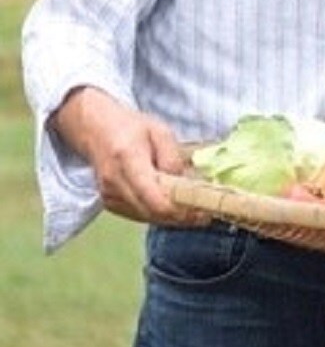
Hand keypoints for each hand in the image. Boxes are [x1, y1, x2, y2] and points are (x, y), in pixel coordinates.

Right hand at [51, 86, 207, 225]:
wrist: (96, 129)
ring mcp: (108, 195)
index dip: (180, 210)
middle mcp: (114, 182)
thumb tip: (184, 185)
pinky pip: (139, 216)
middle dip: (182, 217)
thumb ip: (173, 159)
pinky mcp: (109, 203)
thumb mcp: (160, 132)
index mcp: (127, 159)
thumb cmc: (131, 127)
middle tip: (206, 215)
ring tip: (195, 213)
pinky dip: (159, 216)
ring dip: (173, 219)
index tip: (204, 211)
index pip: (154, 198)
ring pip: (147, 218)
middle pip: (152, 213)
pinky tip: (175, 209)